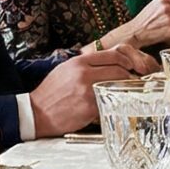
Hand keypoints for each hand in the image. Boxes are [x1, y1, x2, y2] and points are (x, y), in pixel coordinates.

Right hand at [28, 45, 156, 134]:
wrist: (36, 113)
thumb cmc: (51, 92)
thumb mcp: (65, 70)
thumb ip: (86, 65)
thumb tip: (108, 64)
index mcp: (78, 62)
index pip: (112, 55)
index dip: (126, 61)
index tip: (131, 67)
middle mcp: (84, 73)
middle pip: (119, 70)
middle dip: (129, 76)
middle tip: (133, 82)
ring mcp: (87, 90)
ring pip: (117, 86)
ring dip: (125, 90)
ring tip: (125, 94)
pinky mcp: (90, 107)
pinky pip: (110, 102)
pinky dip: (114, 104)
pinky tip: (113, 106)